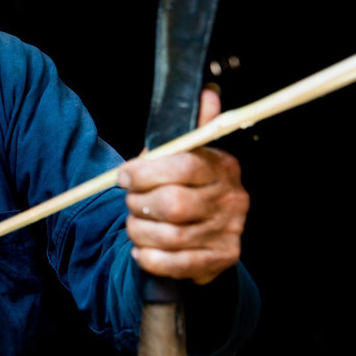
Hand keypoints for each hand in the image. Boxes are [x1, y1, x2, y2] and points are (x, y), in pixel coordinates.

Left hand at [120, 88, 249, 284]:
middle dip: (139, 204)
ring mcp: (229, 232)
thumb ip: (188, 129)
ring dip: (140, 230)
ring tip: (134, 224)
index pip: (184, 166)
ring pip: (170, 235)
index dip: (145, 172)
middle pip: (174, 204)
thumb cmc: (182, 187)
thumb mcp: (182, 155)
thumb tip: (207, 91)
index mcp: (222, 166)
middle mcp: (232, 199)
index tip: (123, 177)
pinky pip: (175, 264)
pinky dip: (149, 257)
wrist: (201, 235)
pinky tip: (142, 250)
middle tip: (129, 202)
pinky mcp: (220, 260)